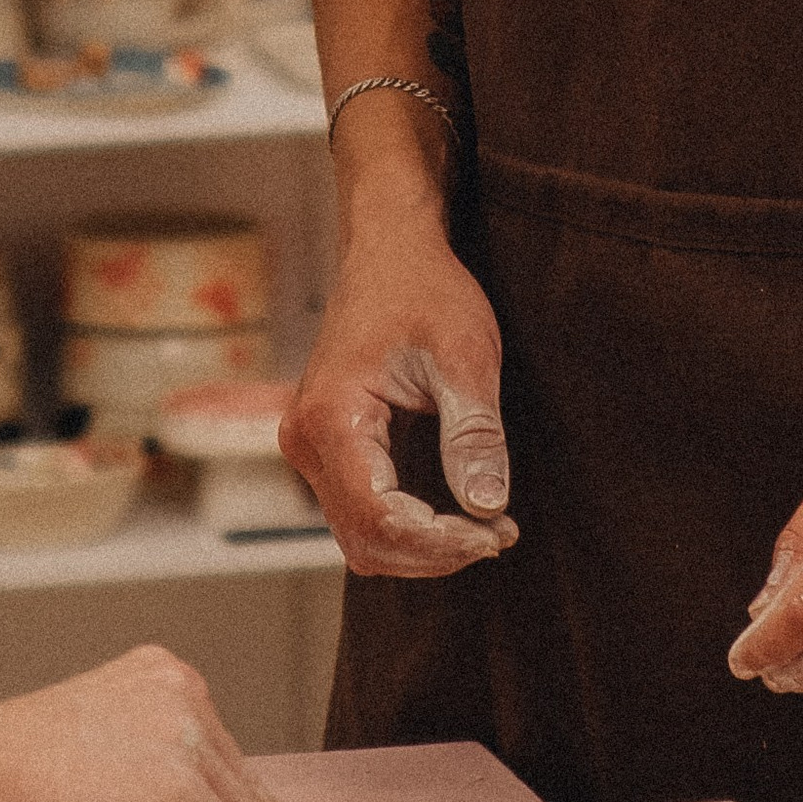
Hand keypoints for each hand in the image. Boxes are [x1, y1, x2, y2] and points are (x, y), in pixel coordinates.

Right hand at [280, 214, 517, 578]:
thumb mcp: (465, 356)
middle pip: (365, 540)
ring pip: (360, 536)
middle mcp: (304, 441)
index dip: (440, 543)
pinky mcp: (325, 447)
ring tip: (483, 527)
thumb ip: (473, 434)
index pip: (379, 519)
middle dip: (433, 552)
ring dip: (421, 546)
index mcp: (331, 419)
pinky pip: (359, 511)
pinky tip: (454, 512)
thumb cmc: (425, 291)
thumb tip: (487, 508)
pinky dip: (406, 525)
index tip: (497, 533)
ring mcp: (309, 446)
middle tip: (498, 535)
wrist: (389, 250)